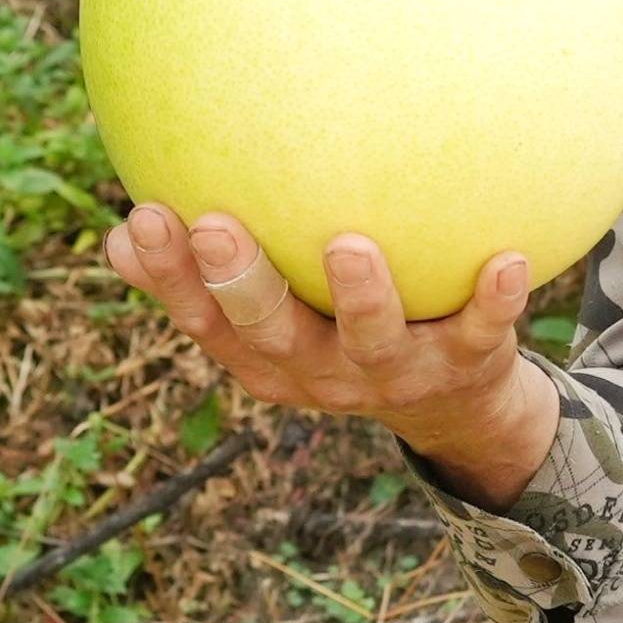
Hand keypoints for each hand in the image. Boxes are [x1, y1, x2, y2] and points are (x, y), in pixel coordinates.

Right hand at [104, 207, 558, 502]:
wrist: (455, 404)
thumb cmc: (341, 329)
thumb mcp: (273, 315)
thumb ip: (203, 277)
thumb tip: (115, 235)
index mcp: (268, 358)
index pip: (205, 322)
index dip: (169, 279)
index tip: (142, 218)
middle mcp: (323, 373)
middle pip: (273, 337)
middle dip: (242, 286)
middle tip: (214, 225)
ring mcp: (395, 374)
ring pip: (372, 342)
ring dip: (363, 296)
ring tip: (351, 244)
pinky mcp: (466, 365)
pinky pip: (482, 333)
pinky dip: (495, 302)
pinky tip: (508, 258)